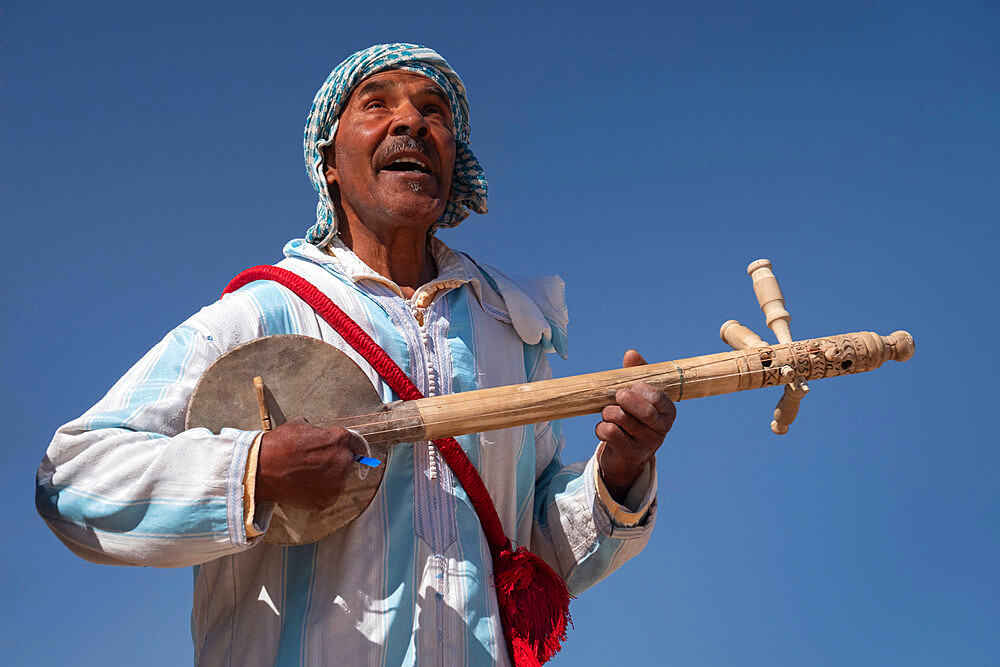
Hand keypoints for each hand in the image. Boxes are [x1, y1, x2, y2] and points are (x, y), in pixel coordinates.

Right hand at [255, 417, 367, 510]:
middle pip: (347, 462)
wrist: (262, 469)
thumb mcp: (300, 426)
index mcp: (340, 440)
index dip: (352, 447)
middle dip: (335, 463)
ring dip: (327, 479)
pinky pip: (328, 495)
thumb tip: (319, 434)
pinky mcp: (328, 499)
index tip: (352, 452)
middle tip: (315, 465)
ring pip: (338, 480)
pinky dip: (318, 492)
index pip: (357, 444)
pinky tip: (303, 486)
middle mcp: (343, 461)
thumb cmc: (279, 445)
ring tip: (305, 476)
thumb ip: (318, 432)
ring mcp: (337, 483)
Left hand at [595, 349, 675, 502]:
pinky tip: (603, 428)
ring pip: (622, 419)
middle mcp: (662, 429)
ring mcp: (648, 444)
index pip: (658, 397)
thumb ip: (637, 373)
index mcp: (668, 411)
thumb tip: (631, 353)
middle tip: (618, 396)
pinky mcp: (630, 454)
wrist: (626, 456)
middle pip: (643, 410)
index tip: (633, 386)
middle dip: (625, 399)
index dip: (642, 389)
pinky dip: (601, 427)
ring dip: (609, 412)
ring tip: (608, 413)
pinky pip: (610, 433)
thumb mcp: (638, 395)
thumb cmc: (633, 417)